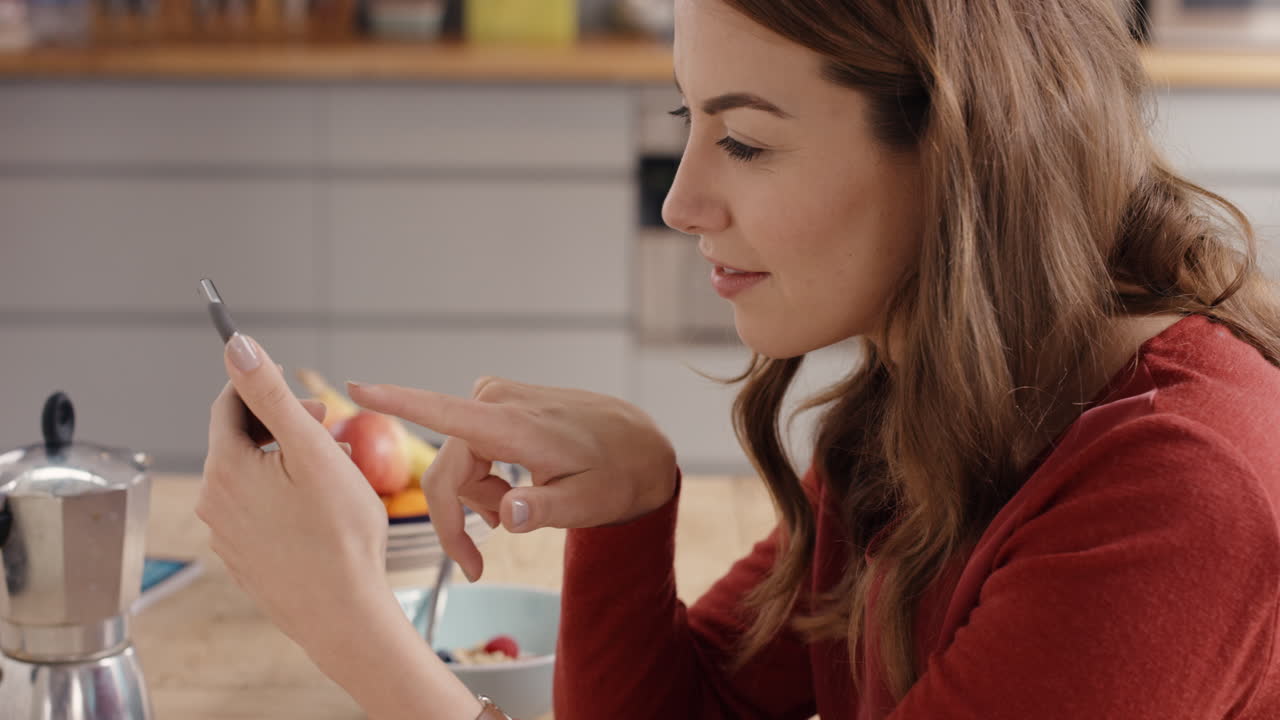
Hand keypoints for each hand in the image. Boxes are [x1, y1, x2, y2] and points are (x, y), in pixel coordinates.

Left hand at [198, 334, 389, 653]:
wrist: (343, 614)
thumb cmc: (338, 534)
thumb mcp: (311, 449)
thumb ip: (270, 393)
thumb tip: (237, 346)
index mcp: (225, 468)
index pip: (228, 404)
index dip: (264, 386)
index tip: (301, 389)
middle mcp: (214, 501)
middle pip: (240, 440)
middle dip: (283, 425)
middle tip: (329, 427)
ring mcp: (228, 534)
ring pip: (253, 476)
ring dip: (287, 461)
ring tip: (334, 469)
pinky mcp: (246, 558)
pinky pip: (259, 510)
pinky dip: (285, 496)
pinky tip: (322, 508)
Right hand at [347, 376, 678, 582]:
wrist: (638, 443)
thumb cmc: (618, 474)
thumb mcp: (592, 503)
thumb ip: (548, 511)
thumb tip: (507, 515)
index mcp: (516, 426)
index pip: (447, 413)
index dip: (398, 403)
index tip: (356, 386)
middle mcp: (498, 402)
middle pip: (445, 472)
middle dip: (457, 520)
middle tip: (476, 566)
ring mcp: (495, 397)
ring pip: (455, 466)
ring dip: (477, 499)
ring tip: (522, 507)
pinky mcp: (496, 401)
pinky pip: (467, 451)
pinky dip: (483, 480)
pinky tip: (515, 490)